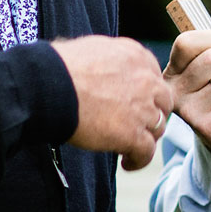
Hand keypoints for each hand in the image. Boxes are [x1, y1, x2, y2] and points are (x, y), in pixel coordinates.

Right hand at [52, 36, 171, 167]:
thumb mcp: (93, 49)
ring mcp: (143, 108)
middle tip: (136, 126)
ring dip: (145, 138)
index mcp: (136, 56)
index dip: (145, 94)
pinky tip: (127, 163)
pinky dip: (139, 160)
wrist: (47, 87)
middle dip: (151, 115)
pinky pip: (147, 152)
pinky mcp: (133, 134)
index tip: (134, 104)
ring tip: (129, 147)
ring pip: (157, 128)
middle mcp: (146, 80)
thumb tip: (100, 68)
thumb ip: (109, 60)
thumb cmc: (57, 67)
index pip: (154, 78)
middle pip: (162, 103)